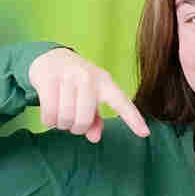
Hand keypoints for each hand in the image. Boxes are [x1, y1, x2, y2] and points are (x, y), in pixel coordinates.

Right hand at [28, 48, 148, 142]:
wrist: (52, 57)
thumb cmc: (77, 84)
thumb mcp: (91, 98)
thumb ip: (95, 119)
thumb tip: (94, 138)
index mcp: (105, 82)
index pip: (122, 102)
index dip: (133, 119)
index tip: (145, 133)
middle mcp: (89, 77)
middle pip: (84, 119)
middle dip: (77, 129)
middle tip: (73, 125)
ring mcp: (68, 76)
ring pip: (65, 118)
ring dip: (62, 125)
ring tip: (61, 119)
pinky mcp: (48, 78)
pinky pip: (50, 113)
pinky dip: (49, 121)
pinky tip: (50, 118)